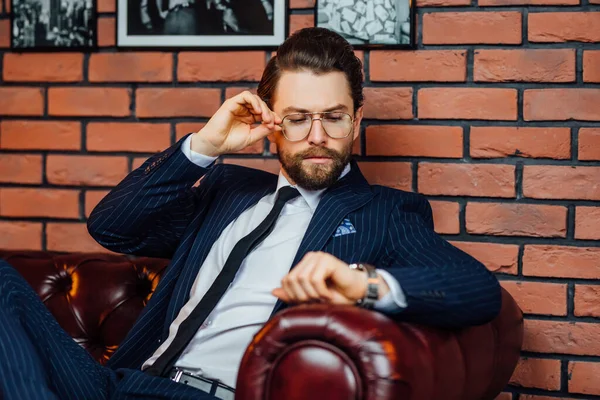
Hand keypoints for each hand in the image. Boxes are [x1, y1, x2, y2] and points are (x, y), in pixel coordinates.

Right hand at [191, 91, 281, 156]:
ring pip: (255, 99)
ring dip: (263, 107)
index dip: (272, 116)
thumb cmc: (231, 142)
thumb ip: (264, 130)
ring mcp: (238, 106)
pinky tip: (257, 111)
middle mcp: (244, 110)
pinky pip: (245, 95)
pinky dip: (254, 101)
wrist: (216, 144)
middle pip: (261, 105)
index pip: (264, 113)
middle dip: (269, 113)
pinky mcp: (232, 103)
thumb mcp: (252, 137)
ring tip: (265, 118)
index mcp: (249, 118)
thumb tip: (278, 126)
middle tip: (272, 122)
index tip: (278, 123)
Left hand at [272, 252, 389, 305]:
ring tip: (324, 298)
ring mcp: (318, 257)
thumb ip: (292, 295)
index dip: (294, 296)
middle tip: (317, 301)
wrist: (357, 294)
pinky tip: (329, 295)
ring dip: (314, 295)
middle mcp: (309, 258)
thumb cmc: (336, 295)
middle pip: (292, 280)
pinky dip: (321, 292)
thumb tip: (272, 291)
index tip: (309, 302)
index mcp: (303, 265)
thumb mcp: (310, 298)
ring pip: (302, 280)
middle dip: (303, 296)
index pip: (285, 281)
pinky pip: (315, 279)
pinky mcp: (328, 260)